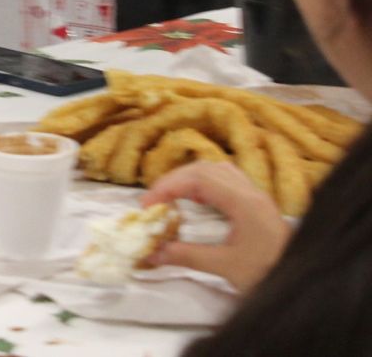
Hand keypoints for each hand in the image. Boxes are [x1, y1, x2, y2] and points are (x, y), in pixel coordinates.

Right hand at [141, 159, 290, 292]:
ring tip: (172, 197)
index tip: (147, 204)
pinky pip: (225, 180)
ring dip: (189, 178)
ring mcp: (256, 196)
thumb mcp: (225, 267)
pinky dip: (204, 184)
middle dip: (174, 180)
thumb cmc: (267, 273)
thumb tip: (152, 252)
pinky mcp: (257, 204)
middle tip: (154, 201)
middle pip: (205, 168)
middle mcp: (251, 192)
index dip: (168, 186)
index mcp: (244, 203)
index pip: (199, 179)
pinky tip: (196, 200)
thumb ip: (187, 256)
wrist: (303, 281)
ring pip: (216, 170)